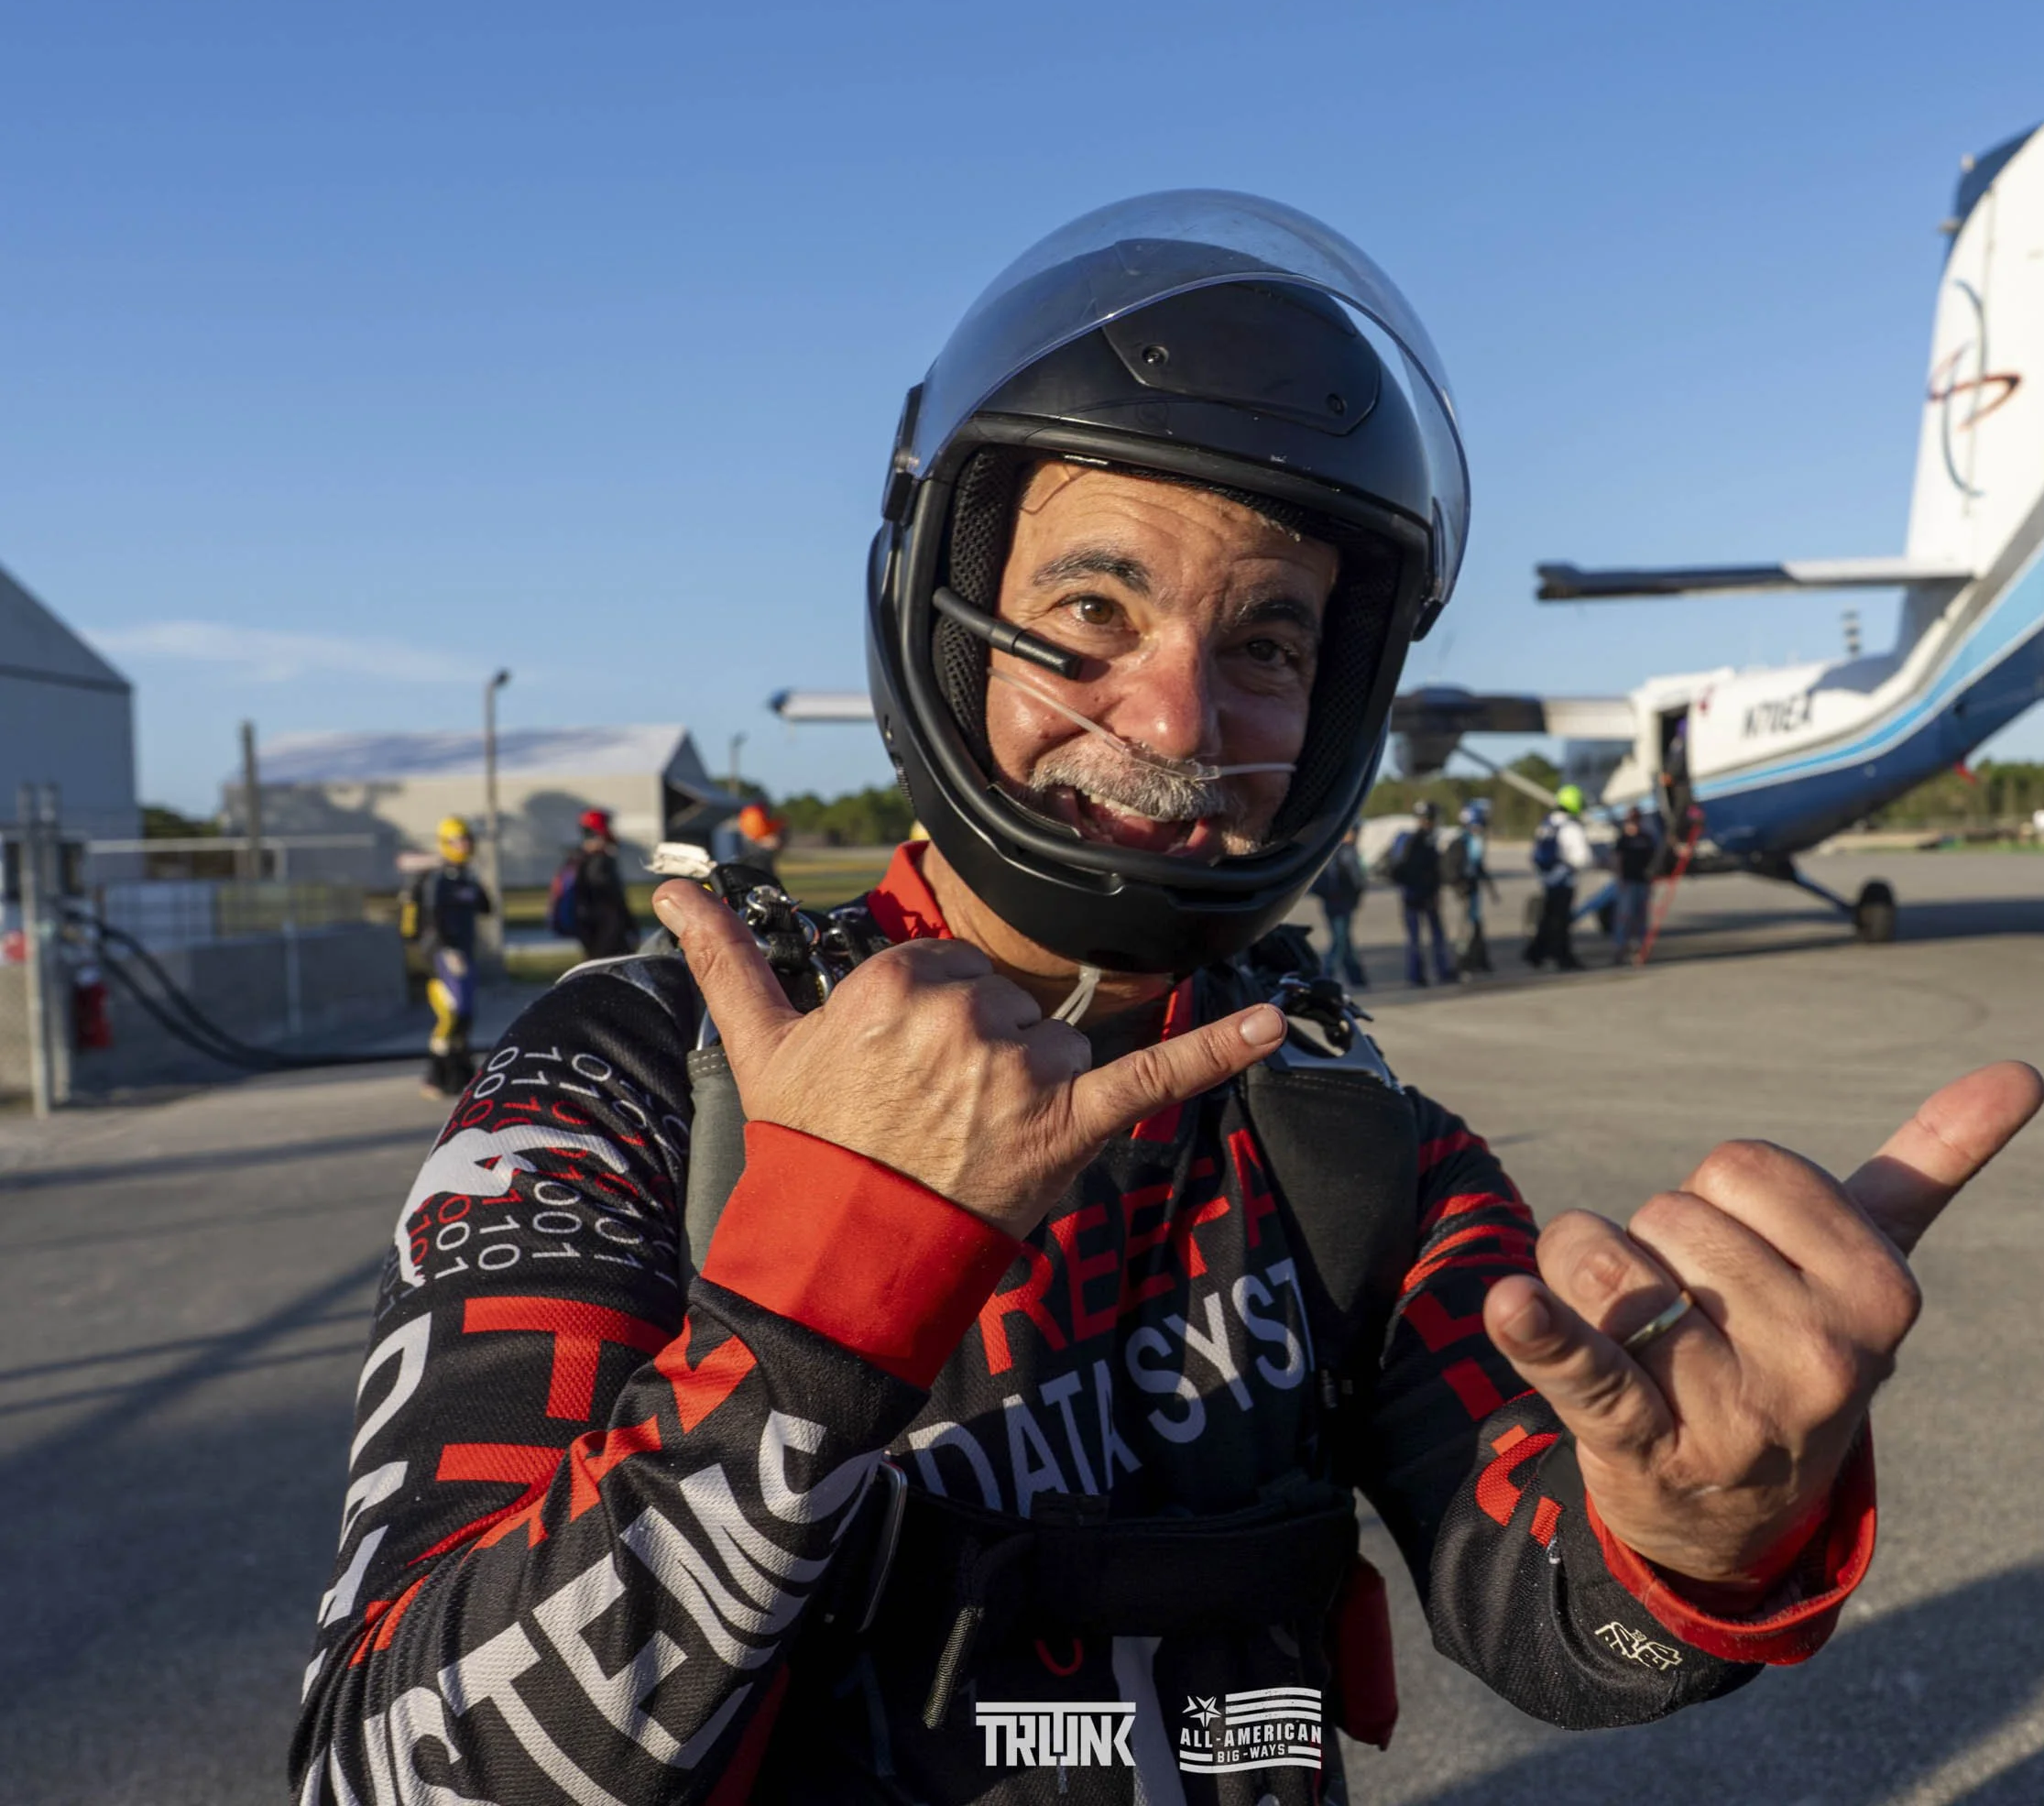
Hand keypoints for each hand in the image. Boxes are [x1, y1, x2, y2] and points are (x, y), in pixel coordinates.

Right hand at [654, 881, 1286, 1238]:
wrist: (841, 1256)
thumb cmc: (805, 1149)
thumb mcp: (761, 1045)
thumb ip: (726, 957)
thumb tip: (670, 885)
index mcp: (898, 983)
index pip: (955, 972)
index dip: (939, 1026)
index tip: (905, 1079)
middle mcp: (962, 1014)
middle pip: (1010, 1008)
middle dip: (987, 1057)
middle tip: (935, 1121)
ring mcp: (1020, 1069)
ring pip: (1061, 1047)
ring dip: (1036, 1089)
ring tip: (977, 1144)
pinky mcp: (1072, 1120)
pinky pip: (1155, 1074)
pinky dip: (1219, 1050)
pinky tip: (1275, 1023)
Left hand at [1483, 1062, 2043, 1589]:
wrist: (1735, 1510)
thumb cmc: (1793, 1347)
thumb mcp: (1870, 1265)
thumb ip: (1934, 1164)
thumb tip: (2025, 1070)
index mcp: (1881, 1295)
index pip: (1742, 1164)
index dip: (1722, 1198)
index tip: (1749, 1260)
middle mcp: (1820, 1358)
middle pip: (1670, 1211)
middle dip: (1661, 1245)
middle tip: (1696, 1318)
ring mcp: (1734, 1410)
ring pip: (1605, 1262)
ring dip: (1588, 1281)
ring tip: (1636, 1341)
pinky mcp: (1643, 1447)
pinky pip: (1584, 1370)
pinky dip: (1540, 1335)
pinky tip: (1512, 1305)